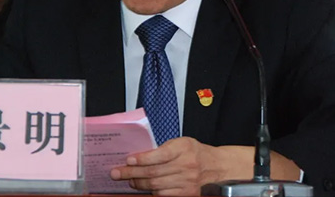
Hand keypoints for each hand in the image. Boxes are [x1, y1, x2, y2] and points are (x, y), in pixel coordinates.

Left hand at [109, 138, 300, 195]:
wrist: (219, 167)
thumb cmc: (197, 152)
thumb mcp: (182, 143)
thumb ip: (164, 148)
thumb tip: (140, 155)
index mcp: (183, 148)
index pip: (158, 154)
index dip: (141, 158)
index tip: (127, 159)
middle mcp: (185, 165)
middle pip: (153, 171)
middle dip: (132, 173)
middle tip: (116, 172)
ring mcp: (186, 182)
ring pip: (156, 185)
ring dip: (138, 184)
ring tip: (126, 181)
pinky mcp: (186, 194)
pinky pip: (164, 195)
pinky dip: (152, 192)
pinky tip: (143, 189)